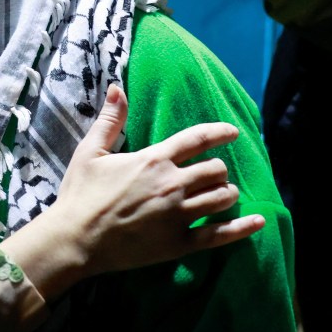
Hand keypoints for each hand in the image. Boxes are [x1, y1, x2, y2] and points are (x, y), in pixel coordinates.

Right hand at [0, 84, 263, 300]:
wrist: (74, 240)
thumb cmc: (79, 195)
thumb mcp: (90, 152)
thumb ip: (110, 120)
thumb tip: (117, 88)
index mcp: (153, 159)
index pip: (198, 139)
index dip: (220, 132)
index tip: (233, 132)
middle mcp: (172, 184)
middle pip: (216, 169)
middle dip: (217, 169)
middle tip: (210, 174)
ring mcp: (178, 215)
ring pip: (222, 198)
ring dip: (225, 193)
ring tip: (220, 194)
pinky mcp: (178, 243)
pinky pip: (220, 235)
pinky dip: (242, 228)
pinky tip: (257, 221)